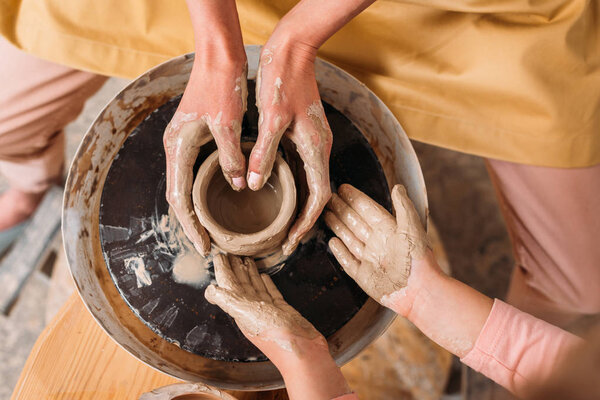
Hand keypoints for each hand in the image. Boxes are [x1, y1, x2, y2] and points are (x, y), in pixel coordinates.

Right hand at [164, 1, 247, 255]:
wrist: (217, 57)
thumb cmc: (221, 87)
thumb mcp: (228, 125)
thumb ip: (231, 158)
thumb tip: (237, 185)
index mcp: (178, 147)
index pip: (180, 199)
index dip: (191, 226)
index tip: (204, 247)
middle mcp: (175, 148)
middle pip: (178, 196)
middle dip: (191, 224)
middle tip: (207, 247)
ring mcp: (182, 143)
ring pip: (184, 186)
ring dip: (195, 211)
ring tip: (210, 232)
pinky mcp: (193, 138)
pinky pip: (192, 173)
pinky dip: (200, 193)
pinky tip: (214, 202)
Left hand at [205, 254, 350, 398]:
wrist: (303, 353)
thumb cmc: (276, 336)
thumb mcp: (249, 315)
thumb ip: (230, 301)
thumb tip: (209, 290)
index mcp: (240, 309)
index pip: (228, 284)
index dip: (223, 270)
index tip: (219, 254)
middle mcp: (251, 308)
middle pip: (240, 283)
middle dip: (234, 268)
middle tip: (231, 251)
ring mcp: (267, 309)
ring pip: (255, 286)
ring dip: (249, 273)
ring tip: (246, 259)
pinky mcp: (282, 310)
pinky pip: (270, 292)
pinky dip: (266, 283)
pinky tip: (264, 275)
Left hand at [250, 36, 332, 255]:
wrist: (293, 51)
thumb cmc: (283, 81)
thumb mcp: (271, 120)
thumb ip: (265, 154)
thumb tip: (255, 184)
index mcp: (316, 147)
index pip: (319, 197)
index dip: (306, 223)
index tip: (291, 241)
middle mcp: (320, 147)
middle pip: (317, 194)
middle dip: (303, 220)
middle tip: (284, 241)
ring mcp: (314, 141)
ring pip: (310, 182)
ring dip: (299, 205)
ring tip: (280, 225)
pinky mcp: (306, 134)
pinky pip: (303, 168)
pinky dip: (294, 187)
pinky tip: (278, 192)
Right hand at [324, 184, 428, 307]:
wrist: (418, 290)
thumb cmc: (417, 258)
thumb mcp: (411, 227)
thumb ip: (403, 206)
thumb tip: (397, 186)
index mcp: (390, 230)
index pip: (368, 210)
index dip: (356, 199)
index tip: (342, 189)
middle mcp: (378, 243)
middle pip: (356, 223)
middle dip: (343, 210)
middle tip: (328, 199)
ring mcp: (370, 260)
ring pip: (350, 239)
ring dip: (338, 226)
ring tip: (326, 214)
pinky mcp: (363, 276)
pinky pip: (348, 261)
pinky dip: (340, 251)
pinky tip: (332, 242)